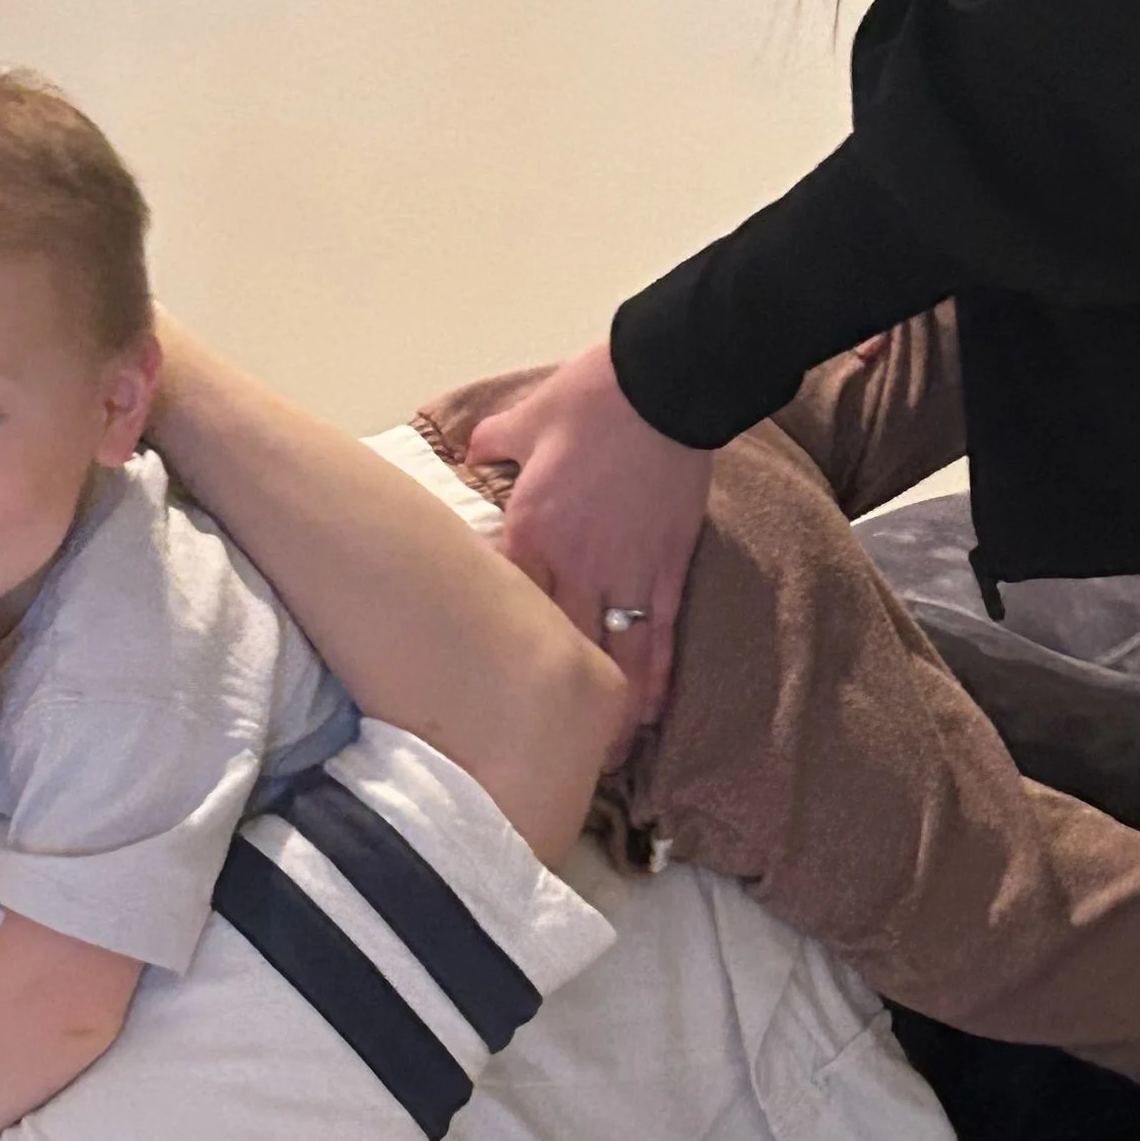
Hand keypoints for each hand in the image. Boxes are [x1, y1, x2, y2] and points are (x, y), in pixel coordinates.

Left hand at [467, 341, 711, 731]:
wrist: (664, 384)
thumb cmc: (589, 398)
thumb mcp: (520, 419)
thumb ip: (490, 446)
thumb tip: (469, 453)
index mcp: (531, 532)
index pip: (501, 605)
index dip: (489, 650)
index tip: (475, 688)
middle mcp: (576, 564)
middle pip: (557, 648)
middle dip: (549, 701)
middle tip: (539, 750)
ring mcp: (627, 572)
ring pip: (615, 656)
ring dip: (610, 708)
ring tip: (604, 757)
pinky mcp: (670, 567)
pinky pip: (661, 636)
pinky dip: (657, 678)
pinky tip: (653, 714)